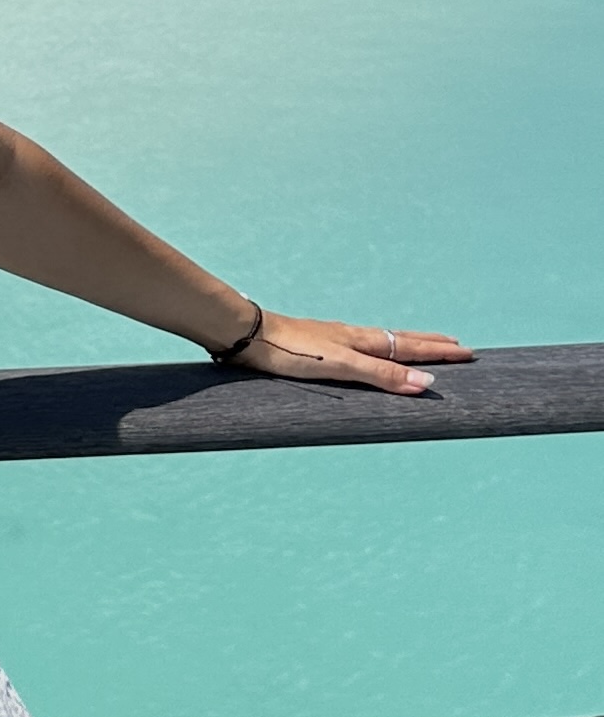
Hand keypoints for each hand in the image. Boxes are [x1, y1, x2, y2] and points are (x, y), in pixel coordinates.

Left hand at [236, 317, 468, 396]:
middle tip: (458, 346)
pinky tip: (370, 351)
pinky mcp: (320, 345)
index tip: (468, 352)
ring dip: (408, 343)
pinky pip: (364, 347)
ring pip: (383, 340)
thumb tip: (426, 381)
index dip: (438, 353)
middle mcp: (354, 337)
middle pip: (401, 339)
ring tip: (423, 345)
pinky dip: (382, 349)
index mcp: (362, 341)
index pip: (410, 346)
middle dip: (431, 344)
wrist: (249, 335)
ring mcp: (337, 339)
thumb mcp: (342, 366)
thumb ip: (381, 375)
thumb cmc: (292, 351)